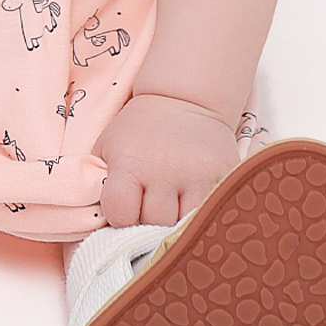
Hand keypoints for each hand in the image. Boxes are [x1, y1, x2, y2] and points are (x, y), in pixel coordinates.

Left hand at [96, 93, 239, 227]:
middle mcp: (165, 170)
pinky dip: (203, 216)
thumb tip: (100, 223)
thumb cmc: (139, 130)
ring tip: (172, 208)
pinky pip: (214, 213)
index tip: (126, 209)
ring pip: (186, 226)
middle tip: (150, 207)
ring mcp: (199, 175)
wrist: (184, 99)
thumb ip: (100, 181)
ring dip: (177, 223)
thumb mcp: (108, 146)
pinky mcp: (225, 175)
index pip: (120, 214)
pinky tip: (194, 204)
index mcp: (130, 162)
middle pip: (154, 223)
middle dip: (149, 222)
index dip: (120, 217)